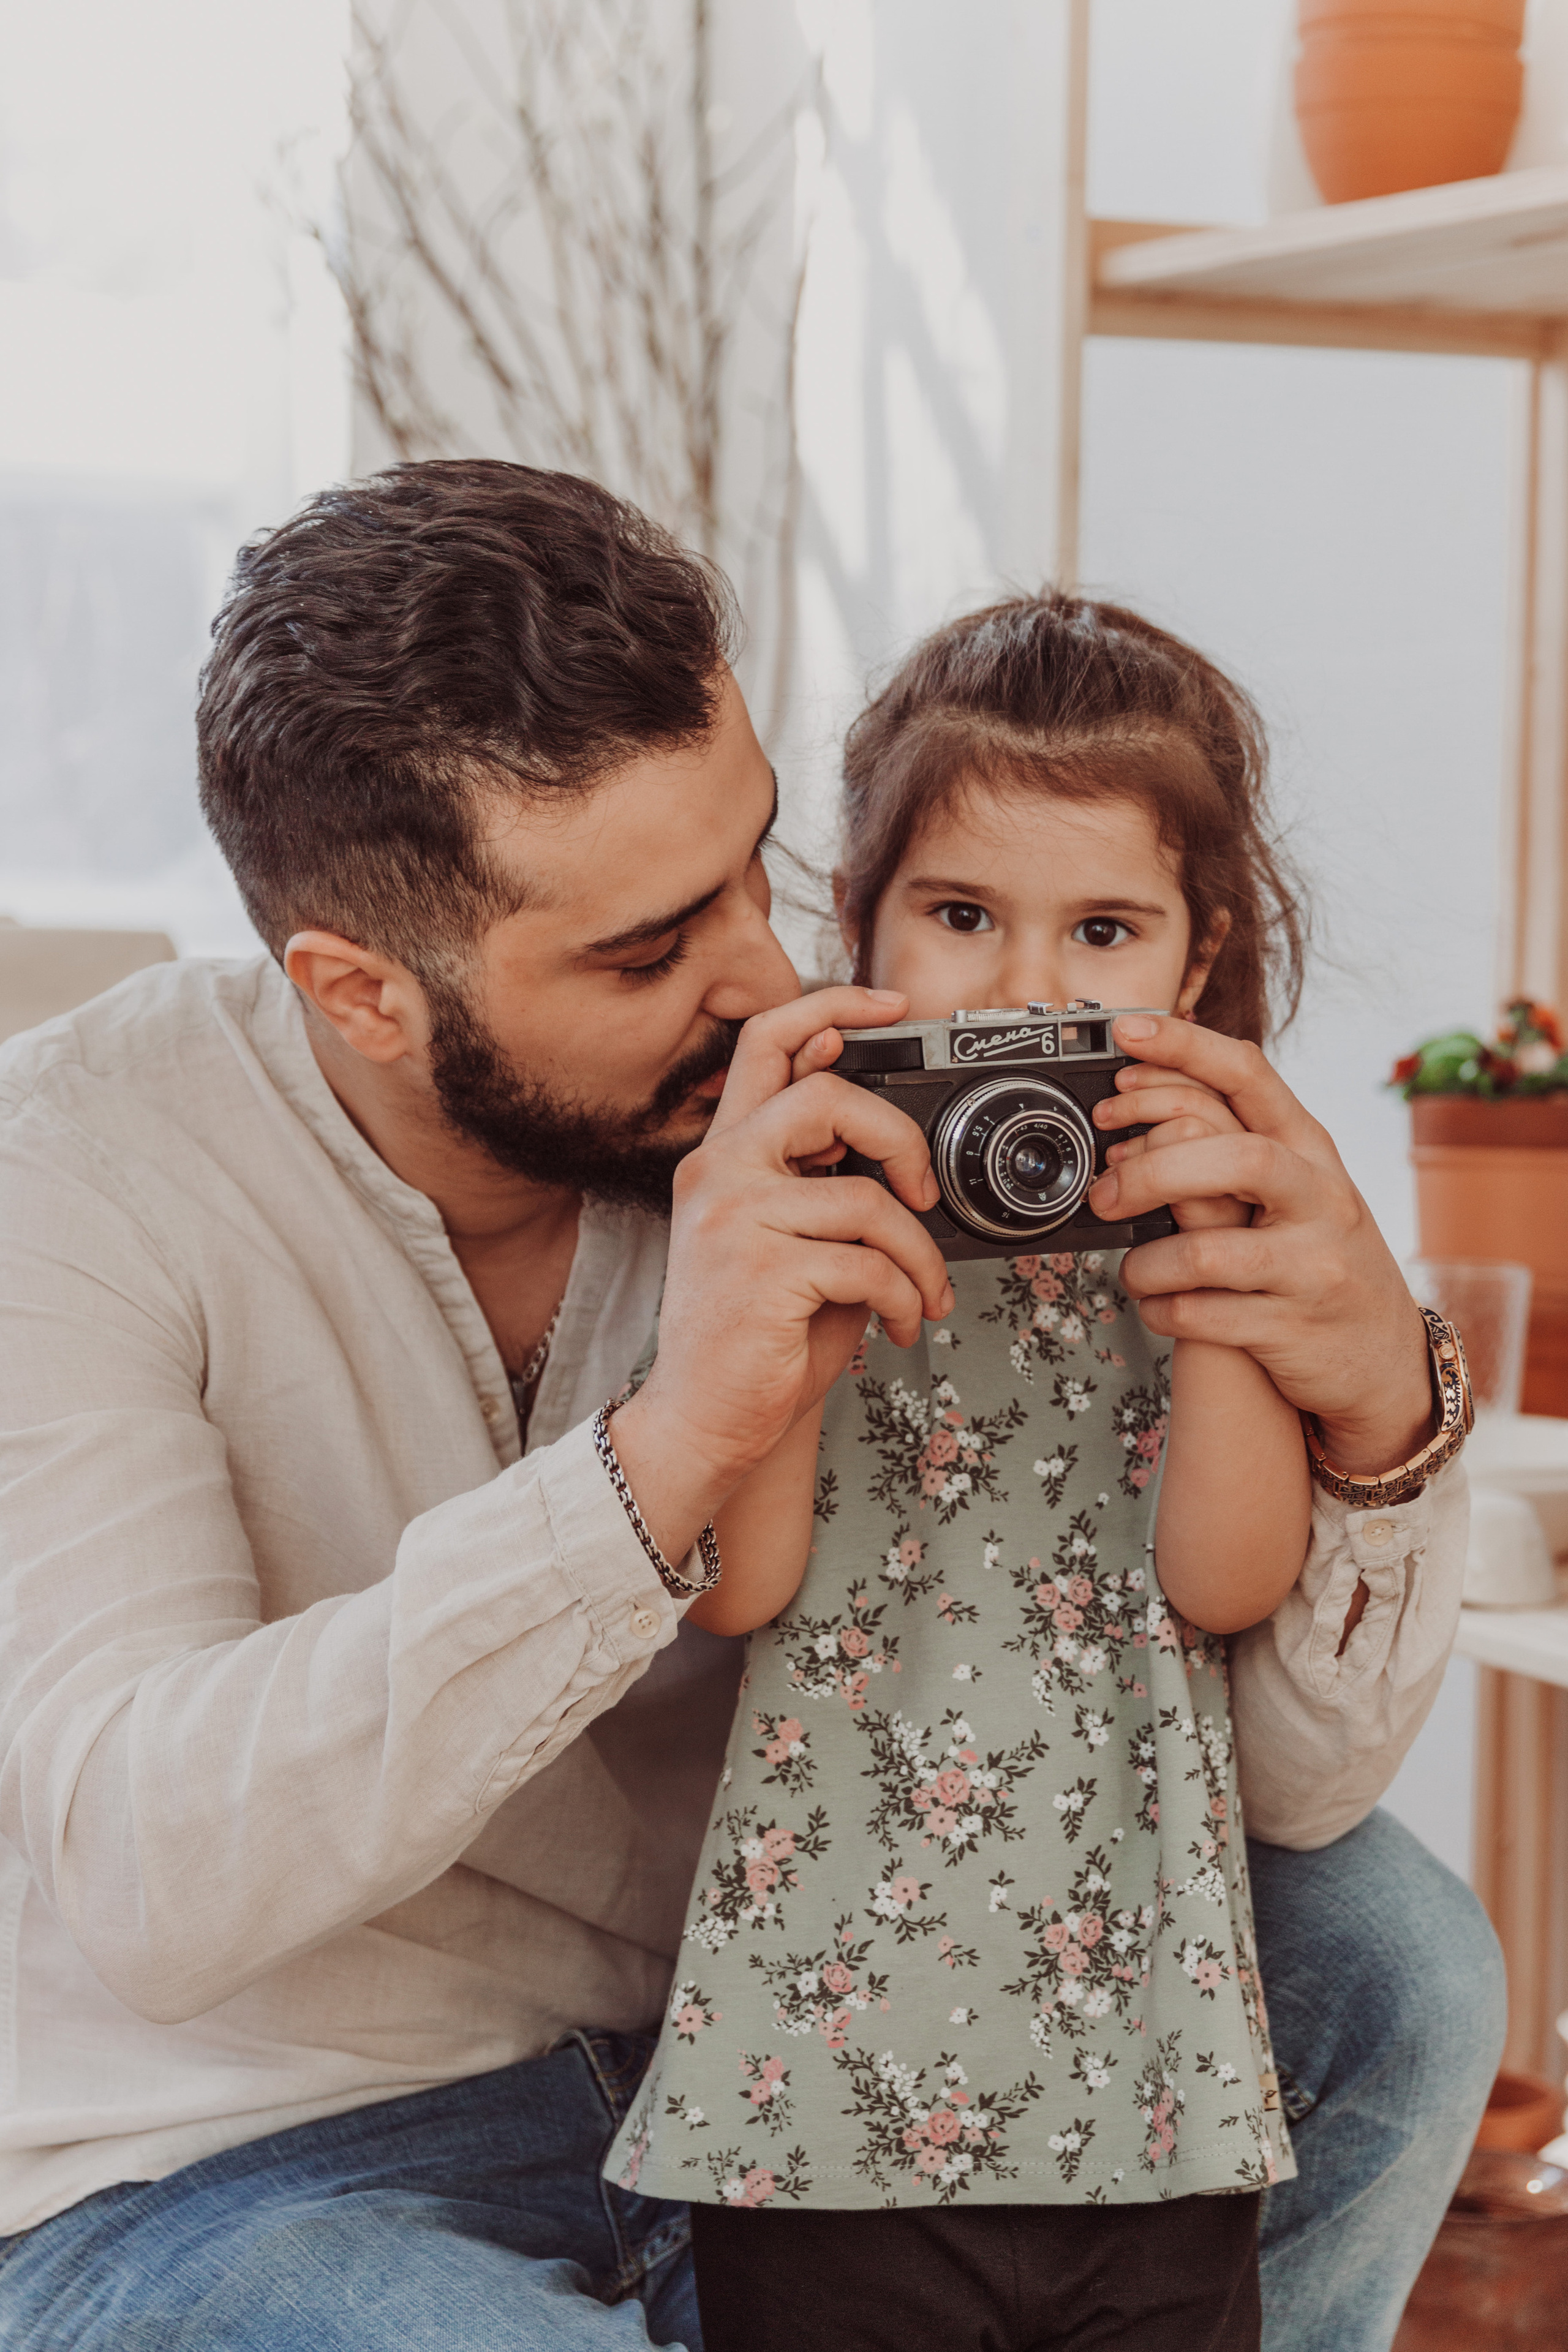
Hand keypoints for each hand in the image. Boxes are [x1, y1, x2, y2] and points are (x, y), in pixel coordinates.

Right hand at [611, 990, 953, 1556]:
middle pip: (828, 1096)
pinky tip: (900, 1322)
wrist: (706, 1420)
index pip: (767, 1041)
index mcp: (723, 1154)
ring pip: (868, 1199)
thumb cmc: (757, 1336)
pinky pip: (870, 1263)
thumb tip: (899, 1153)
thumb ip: (822, 1185)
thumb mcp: (788, 1241)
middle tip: (920, 1193)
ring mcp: (735, 1218)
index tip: (891, 1006)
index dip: (833, 1004)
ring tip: (921, 1293)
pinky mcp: (761, 1270)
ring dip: (918, 1255)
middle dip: (900, 1140)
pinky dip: (906, 1297)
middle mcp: (719, 1172)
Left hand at [1087, 1015, 1430, 1476]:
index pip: (1250, 1075)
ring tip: (1134, 1267)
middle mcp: (1321, 1200)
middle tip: (1104, 1192)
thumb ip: (1239, 1144)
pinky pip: (1200, 1316)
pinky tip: (1156, 1304)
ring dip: (1146, 1261)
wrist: (1385, 1358)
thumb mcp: (1301, 1189)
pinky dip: (1159, 1309)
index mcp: (1313, 1151)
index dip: (1185, 1045)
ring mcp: (1311, 1267)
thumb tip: (1143, 1103)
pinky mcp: (1290, 1330)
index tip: (1125, 1030)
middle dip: (1152, 1169)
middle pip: (1234, 1157)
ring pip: (1205, 1251)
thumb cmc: (1322, 1258)